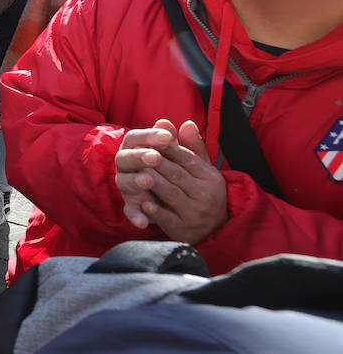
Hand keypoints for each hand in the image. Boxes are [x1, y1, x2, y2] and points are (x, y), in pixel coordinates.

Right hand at [114, 119, 180, 228]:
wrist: (172, 199)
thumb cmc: (173, 170)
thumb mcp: (181, 158)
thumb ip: (184, 143)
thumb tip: (190, 124)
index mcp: (134, 148)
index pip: (135, 137)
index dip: (149, 136)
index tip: (168, 136)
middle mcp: (125, 166)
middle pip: (125, 158)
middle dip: (141, 157)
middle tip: (156, 156)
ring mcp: (126, 187)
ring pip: (125, 182)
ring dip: (136, 182)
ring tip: (149, 180)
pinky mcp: (131, 207)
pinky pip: (130, 211)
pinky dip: (136, 216)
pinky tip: (144, 222)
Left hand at [138, 121, 228, 244]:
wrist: (216, 230)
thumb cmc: (204, 192)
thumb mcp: (203, 170)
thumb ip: (192, 147)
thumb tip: (186, 123)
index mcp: (209, 177)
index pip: (186, 158)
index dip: (168, 147)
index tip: (152, 137)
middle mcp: (205, 194)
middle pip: (176, 174)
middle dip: (156, 162)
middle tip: (137, 152)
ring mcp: (195, 213)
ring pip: (171, 193)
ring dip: (153, 182)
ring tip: (137, 172)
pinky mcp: (184, 229)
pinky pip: (168, 218)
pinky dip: (155, 210)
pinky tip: (142, 202)